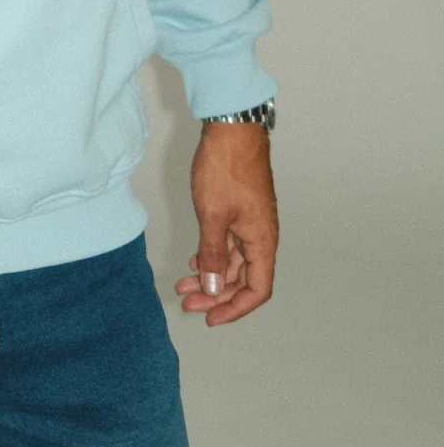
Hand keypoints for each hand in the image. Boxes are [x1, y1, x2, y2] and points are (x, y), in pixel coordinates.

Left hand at [175, 121, 278, 325]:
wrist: (232, 129)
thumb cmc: (225, 168)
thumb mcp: (213, 216)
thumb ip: (214, 255)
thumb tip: (214, 289)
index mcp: (262, 241)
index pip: (257, 290)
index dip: (235, 308)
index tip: (209, 317)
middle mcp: (261, 236)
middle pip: (244, 279)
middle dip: (216, 295)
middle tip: (186, 301)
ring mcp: (251, 223)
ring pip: (234, 262)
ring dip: (211, 276)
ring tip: (184, 284)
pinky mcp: (240, 212)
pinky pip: (230, 244)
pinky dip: (213, 256)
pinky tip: (196, 261)